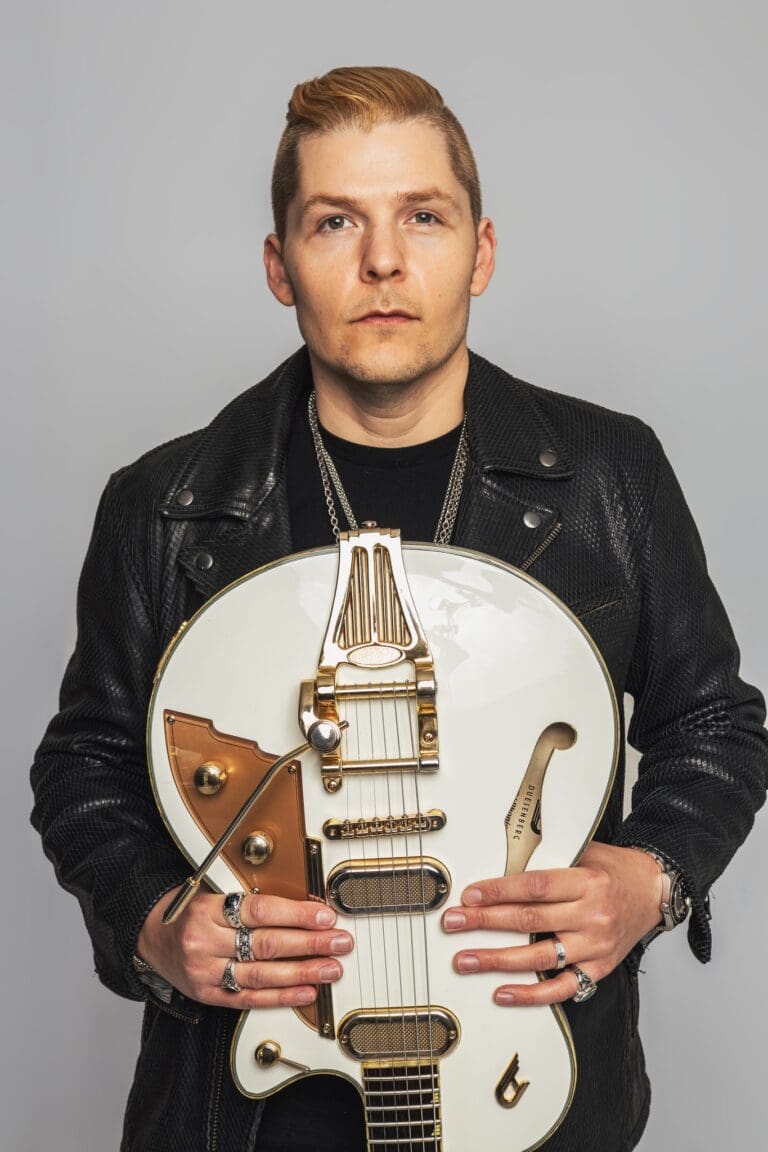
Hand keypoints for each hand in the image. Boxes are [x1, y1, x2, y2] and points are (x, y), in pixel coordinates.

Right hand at [136, 887, 353, 1008]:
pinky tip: (306, 991)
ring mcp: (206, 972)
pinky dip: (281, 997)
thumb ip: (249, 903)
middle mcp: (205, 942)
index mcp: (208, 910)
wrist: (149, 936)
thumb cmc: (186, 911)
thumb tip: (302, 910)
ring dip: (303, 972)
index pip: (260, 911)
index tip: (325, 917)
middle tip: (339, 942)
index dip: (296, 915)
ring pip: (262, 974)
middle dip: (310, 943)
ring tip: (330, 968)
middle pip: (266, 944)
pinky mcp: (208, 995)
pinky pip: (249, 998)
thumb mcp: (211, 893)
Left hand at [440, 842, 662, 1004]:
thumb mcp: (586, 852)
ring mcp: (595, 946)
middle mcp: (592, 915)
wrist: (654, 891)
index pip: (535, 886)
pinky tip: (504, 993)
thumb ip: (550, 861)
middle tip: (455, 924)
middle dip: (485, 922)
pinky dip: (531, 994)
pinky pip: (561, 987)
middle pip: (530, 920)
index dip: (499, 891)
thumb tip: (503, 867)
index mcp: (587, 881)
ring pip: (539, 957)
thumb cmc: (614, 870)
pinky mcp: (598, 969)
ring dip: (497, 960)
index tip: (471, 895)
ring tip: (467, 960)